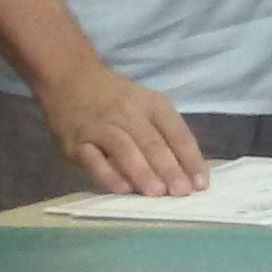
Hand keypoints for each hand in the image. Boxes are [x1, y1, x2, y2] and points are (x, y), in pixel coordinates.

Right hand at [38, 64, 207, 195]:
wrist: (70, 78)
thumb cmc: (117, 98)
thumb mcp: (146, 104)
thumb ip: (165, 134)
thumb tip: (189, 172)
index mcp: (152, 104)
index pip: (176, 132)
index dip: (190, 158)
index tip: (201, 183)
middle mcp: (127, 114)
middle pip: (152, 142)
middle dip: (169, 168)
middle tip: (181, 192)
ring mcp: (100, 128)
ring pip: (125, 150)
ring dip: (143, 172)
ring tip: (158, 193)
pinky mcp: (76, 143)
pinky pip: (93, 160)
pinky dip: (109, 175)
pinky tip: (123, 189)